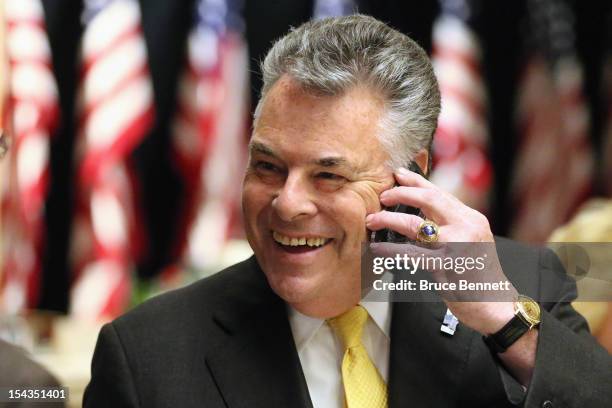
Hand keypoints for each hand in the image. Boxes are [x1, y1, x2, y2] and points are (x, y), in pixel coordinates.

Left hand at [365, 167, 516, 334]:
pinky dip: (391, 250)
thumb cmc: (477, 275)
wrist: (495, 305)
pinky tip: (378, 248)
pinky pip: (411, 254)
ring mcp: (456, 246)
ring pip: (415, 224)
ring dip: (389, 219)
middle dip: (401, 193)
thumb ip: (450, 225)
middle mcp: (466, 227)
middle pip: (429, 199)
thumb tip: (420, 210)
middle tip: (382, 196)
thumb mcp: (470, 242)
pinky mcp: (446, 267)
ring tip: (373, 220)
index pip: (440, 193)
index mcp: (471, 218)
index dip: (416, 181)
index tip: (397, 174)